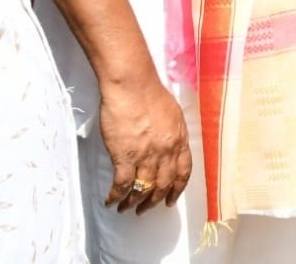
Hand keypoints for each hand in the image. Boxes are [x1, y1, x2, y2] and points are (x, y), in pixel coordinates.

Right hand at [99, 75, 190, 213]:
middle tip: (145, 209)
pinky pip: (123, 184)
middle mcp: (166, 152)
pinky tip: (111, 200)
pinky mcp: (125, 157)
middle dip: (154, 201)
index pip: (183, 172)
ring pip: (143, 188)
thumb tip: (168, 146)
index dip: (176, 189)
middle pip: (163, 184)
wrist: (132, 86)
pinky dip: (116, 196)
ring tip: (126, 208)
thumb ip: (172, 134)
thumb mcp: (172, 114)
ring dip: (134, 202)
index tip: (170, 199)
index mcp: (179, 140)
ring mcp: (146, 156)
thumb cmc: (150, 94)